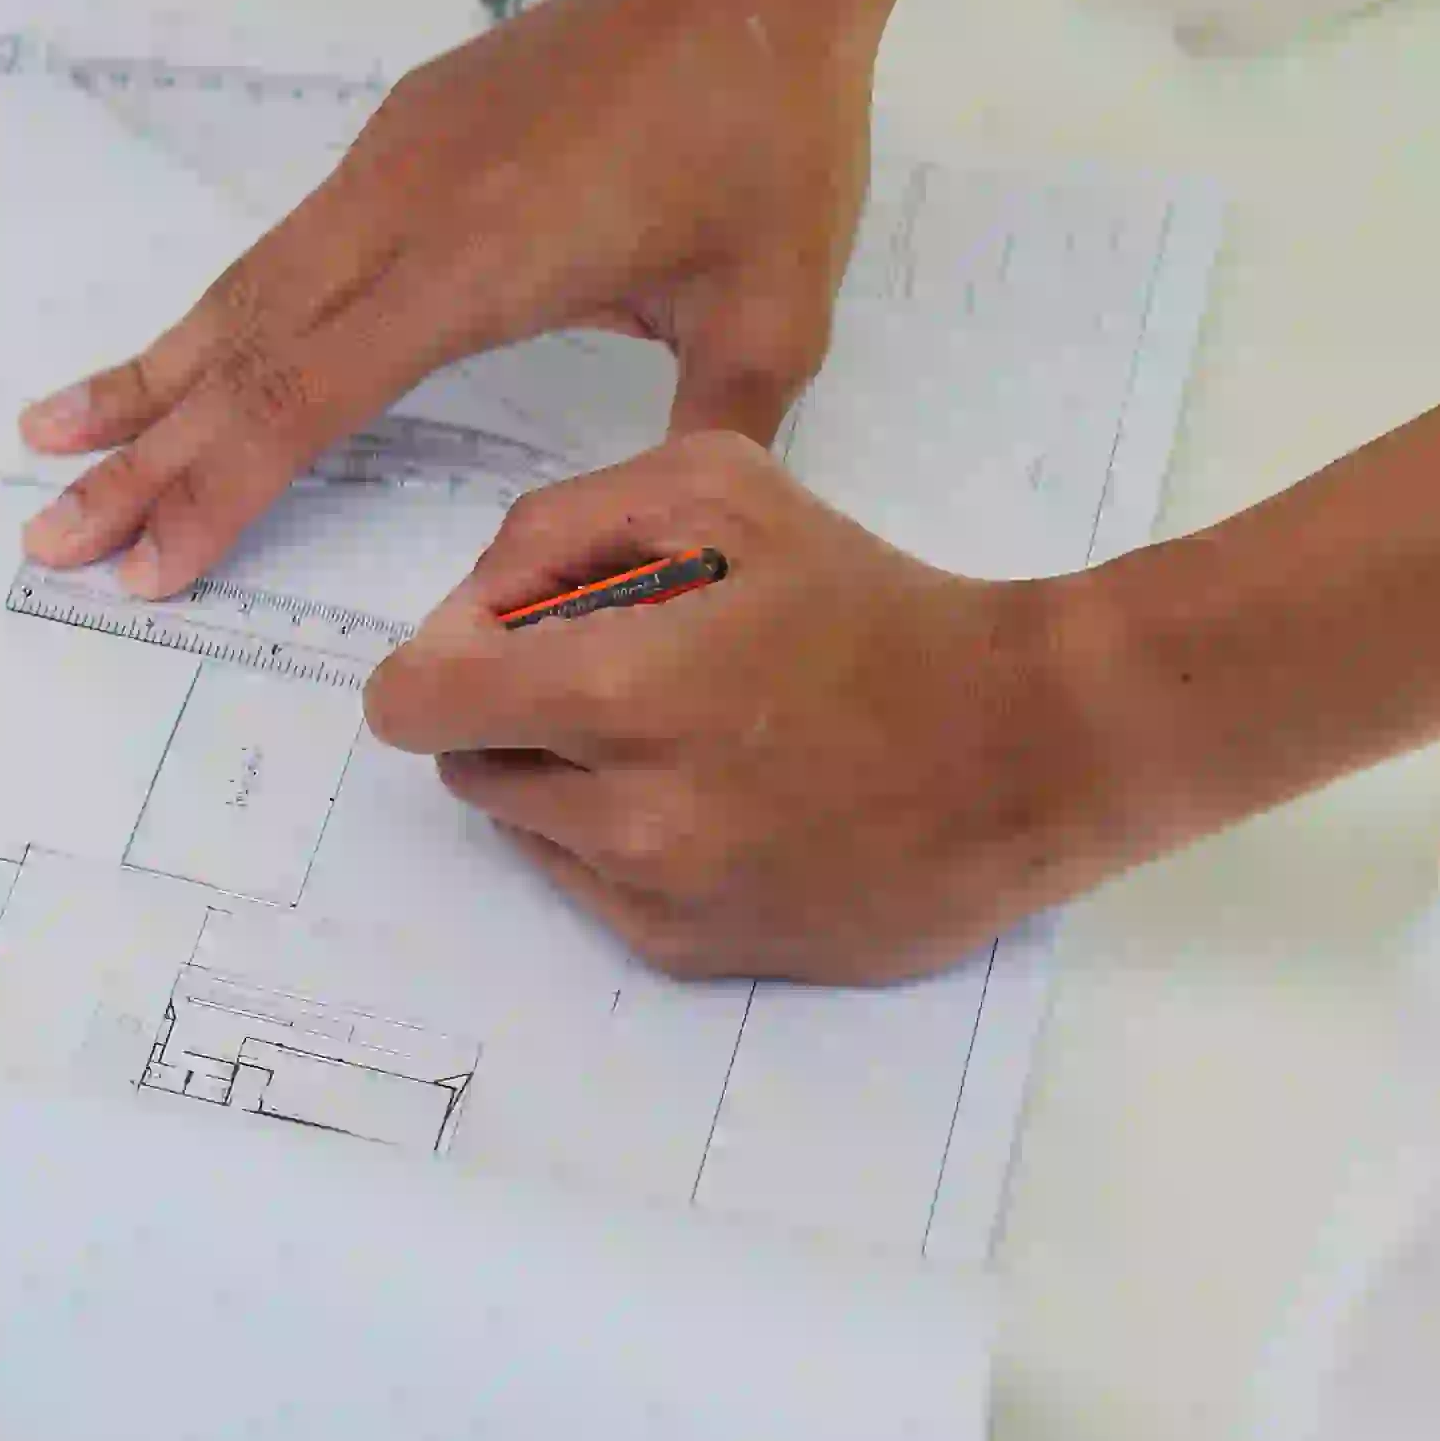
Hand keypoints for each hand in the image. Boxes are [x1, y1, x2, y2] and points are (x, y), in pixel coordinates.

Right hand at [20, 0, 873, 594]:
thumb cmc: (764, 134)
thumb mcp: (770, 317)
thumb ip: (705, 443)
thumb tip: (671, 549)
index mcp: (476, 267)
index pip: (310, 399)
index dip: (220, 488)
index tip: (148, 565)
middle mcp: (403, 213)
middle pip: (238, 351)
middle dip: (140, 453)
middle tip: (48, 534)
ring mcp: (391, 165)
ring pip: (245, 290)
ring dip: (151, 375)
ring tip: (57, 434)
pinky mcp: (402, 134)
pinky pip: (286, 244)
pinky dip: (218, 314)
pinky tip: (189, 353)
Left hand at [355, 429, 1126, 983]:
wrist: (1025, 747)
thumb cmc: (874, 603)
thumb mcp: (721, 489)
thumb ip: (562, 526)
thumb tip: (473, 604)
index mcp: (616, 694)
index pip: (414, 704)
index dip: (438, 660)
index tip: (503, 642)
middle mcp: (623, 814)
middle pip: (466, 763)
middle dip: (510, 710)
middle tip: (616, 670)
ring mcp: (657, 895)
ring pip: (525, 827)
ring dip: (565, 774)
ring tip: (680, 730)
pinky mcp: (693, 950)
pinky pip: (588, 887)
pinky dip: (619, 838)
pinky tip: (714, 795)